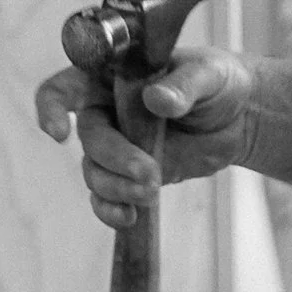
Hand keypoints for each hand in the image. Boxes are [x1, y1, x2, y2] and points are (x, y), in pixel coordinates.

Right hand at [33, 46, 258, 228]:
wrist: (240, 118)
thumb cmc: (218, 82)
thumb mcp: (208, 73)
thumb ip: (183, 85)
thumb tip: (157, 100)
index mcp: (112, 75)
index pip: (65, 87)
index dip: (51, 107)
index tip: (59, 132)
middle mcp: (105, 109)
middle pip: (89, 137)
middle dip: (116, 158)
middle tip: (150, 173)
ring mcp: (116, 144)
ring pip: (95, 171)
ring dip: (118, 187)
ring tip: (152, 191)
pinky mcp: (129, 174)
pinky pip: (105, 196)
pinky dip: (110, 210)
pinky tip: (129, 218)